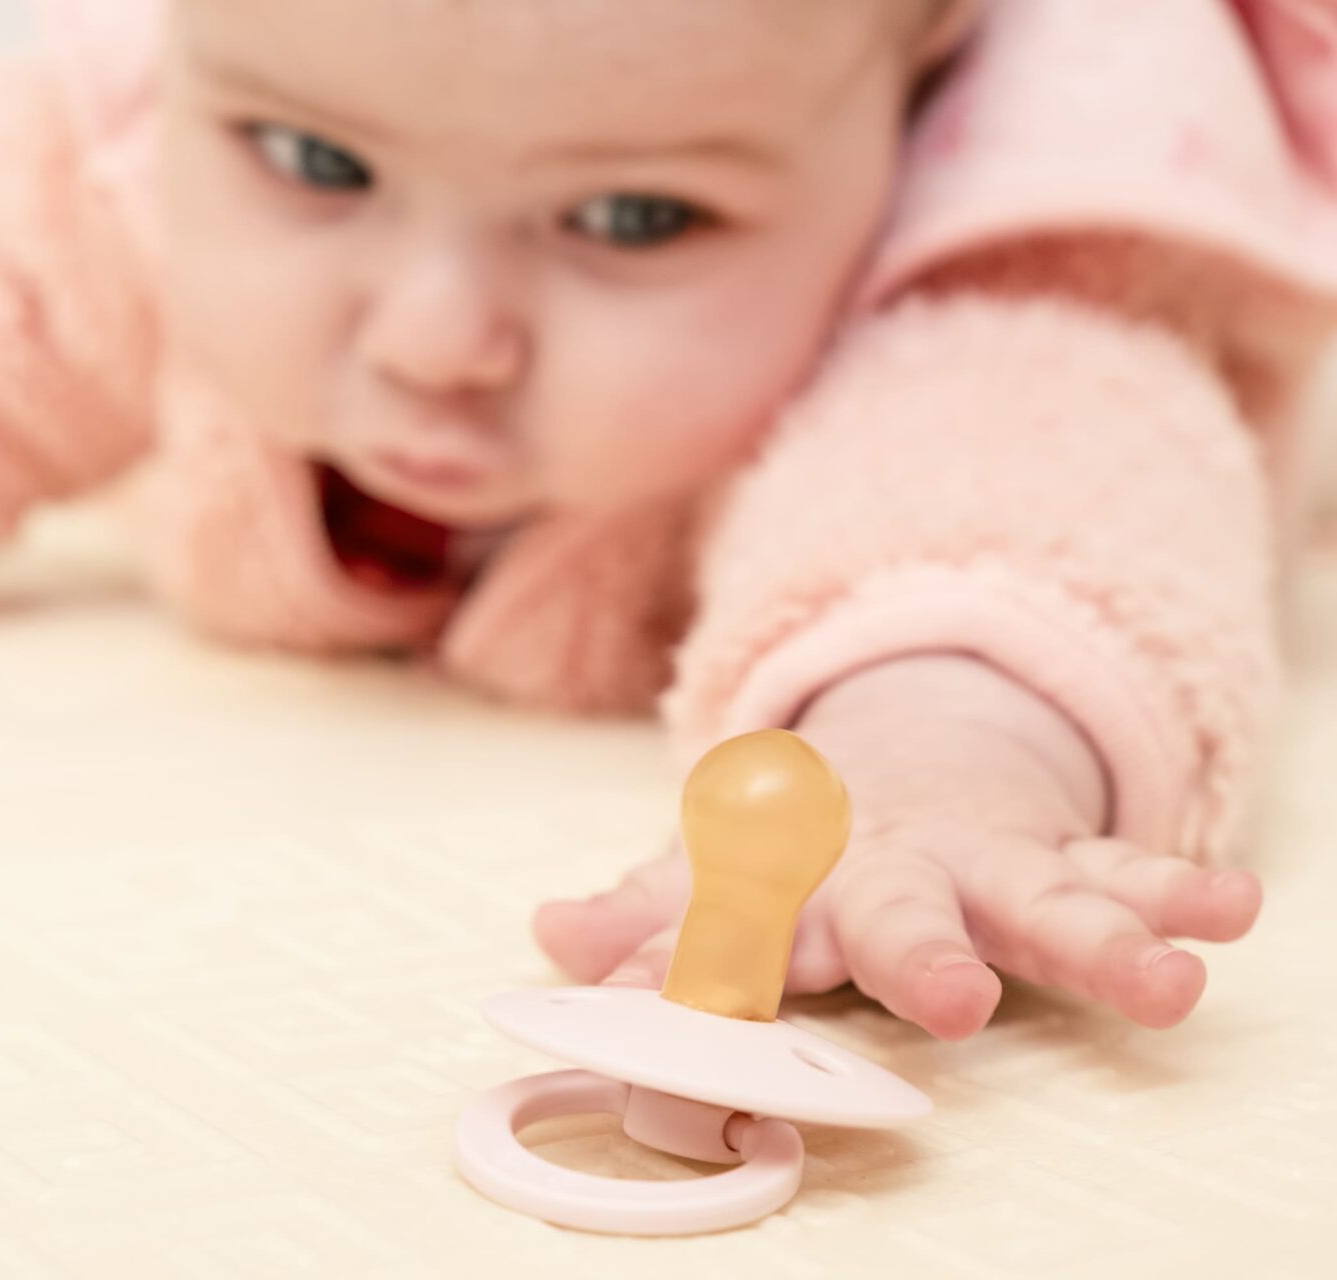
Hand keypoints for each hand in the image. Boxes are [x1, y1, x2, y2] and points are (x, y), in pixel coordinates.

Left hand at [533, 656, 1262, 1038]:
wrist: (898, 763)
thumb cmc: (795, 847)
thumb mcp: (714, 876)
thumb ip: (644, 916)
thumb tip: (550, 933)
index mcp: (788, 883)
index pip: (734, 927)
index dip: (687, 959)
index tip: (645, 995)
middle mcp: (887, 874)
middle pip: (900, 915)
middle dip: (923, 952)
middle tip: (952, 999)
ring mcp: (980, 863)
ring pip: (1044, 900)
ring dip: (1103, 938)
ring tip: (1169, 980)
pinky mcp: (1056, 860)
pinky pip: (1119, 875)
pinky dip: (1173, 891)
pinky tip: (1228, 910)